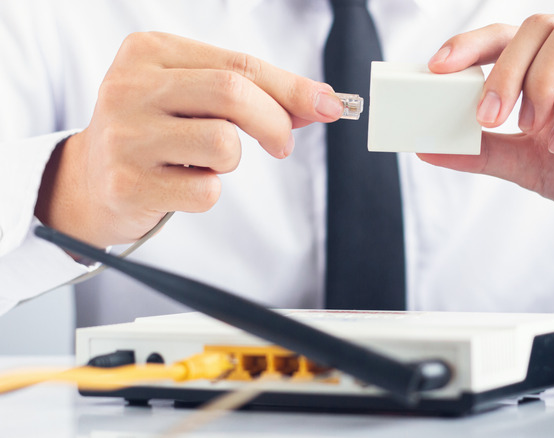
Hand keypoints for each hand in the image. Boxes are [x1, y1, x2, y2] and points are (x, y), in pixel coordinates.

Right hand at [34, 32, 344, 247]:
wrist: (90, 180)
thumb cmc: (156, 133)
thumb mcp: (194, 98)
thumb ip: (253, 93)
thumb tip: (320, 102)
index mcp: (149, 52)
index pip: (239, 64)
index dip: (292, 88)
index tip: (328, 106)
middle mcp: (130, 87)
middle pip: (233, 93)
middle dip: (274, 122)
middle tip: (281, 144)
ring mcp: (125, 136)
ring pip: (224, 144)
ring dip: (232, 160)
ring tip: (207, 162)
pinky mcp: (127, 184)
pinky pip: (205, 191)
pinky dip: (207, 193)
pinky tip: (181, 185)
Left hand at [422, 12, 553, 234]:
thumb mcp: (530, 164)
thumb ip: (483, 152)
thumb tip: (428, 148)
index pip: (509, 35)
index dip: (471, 44)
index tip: (437, 68)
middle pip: (541, 26)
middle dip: (506, 68)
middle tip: (488, 115)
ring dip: (543, 77)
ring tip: (533, 125)